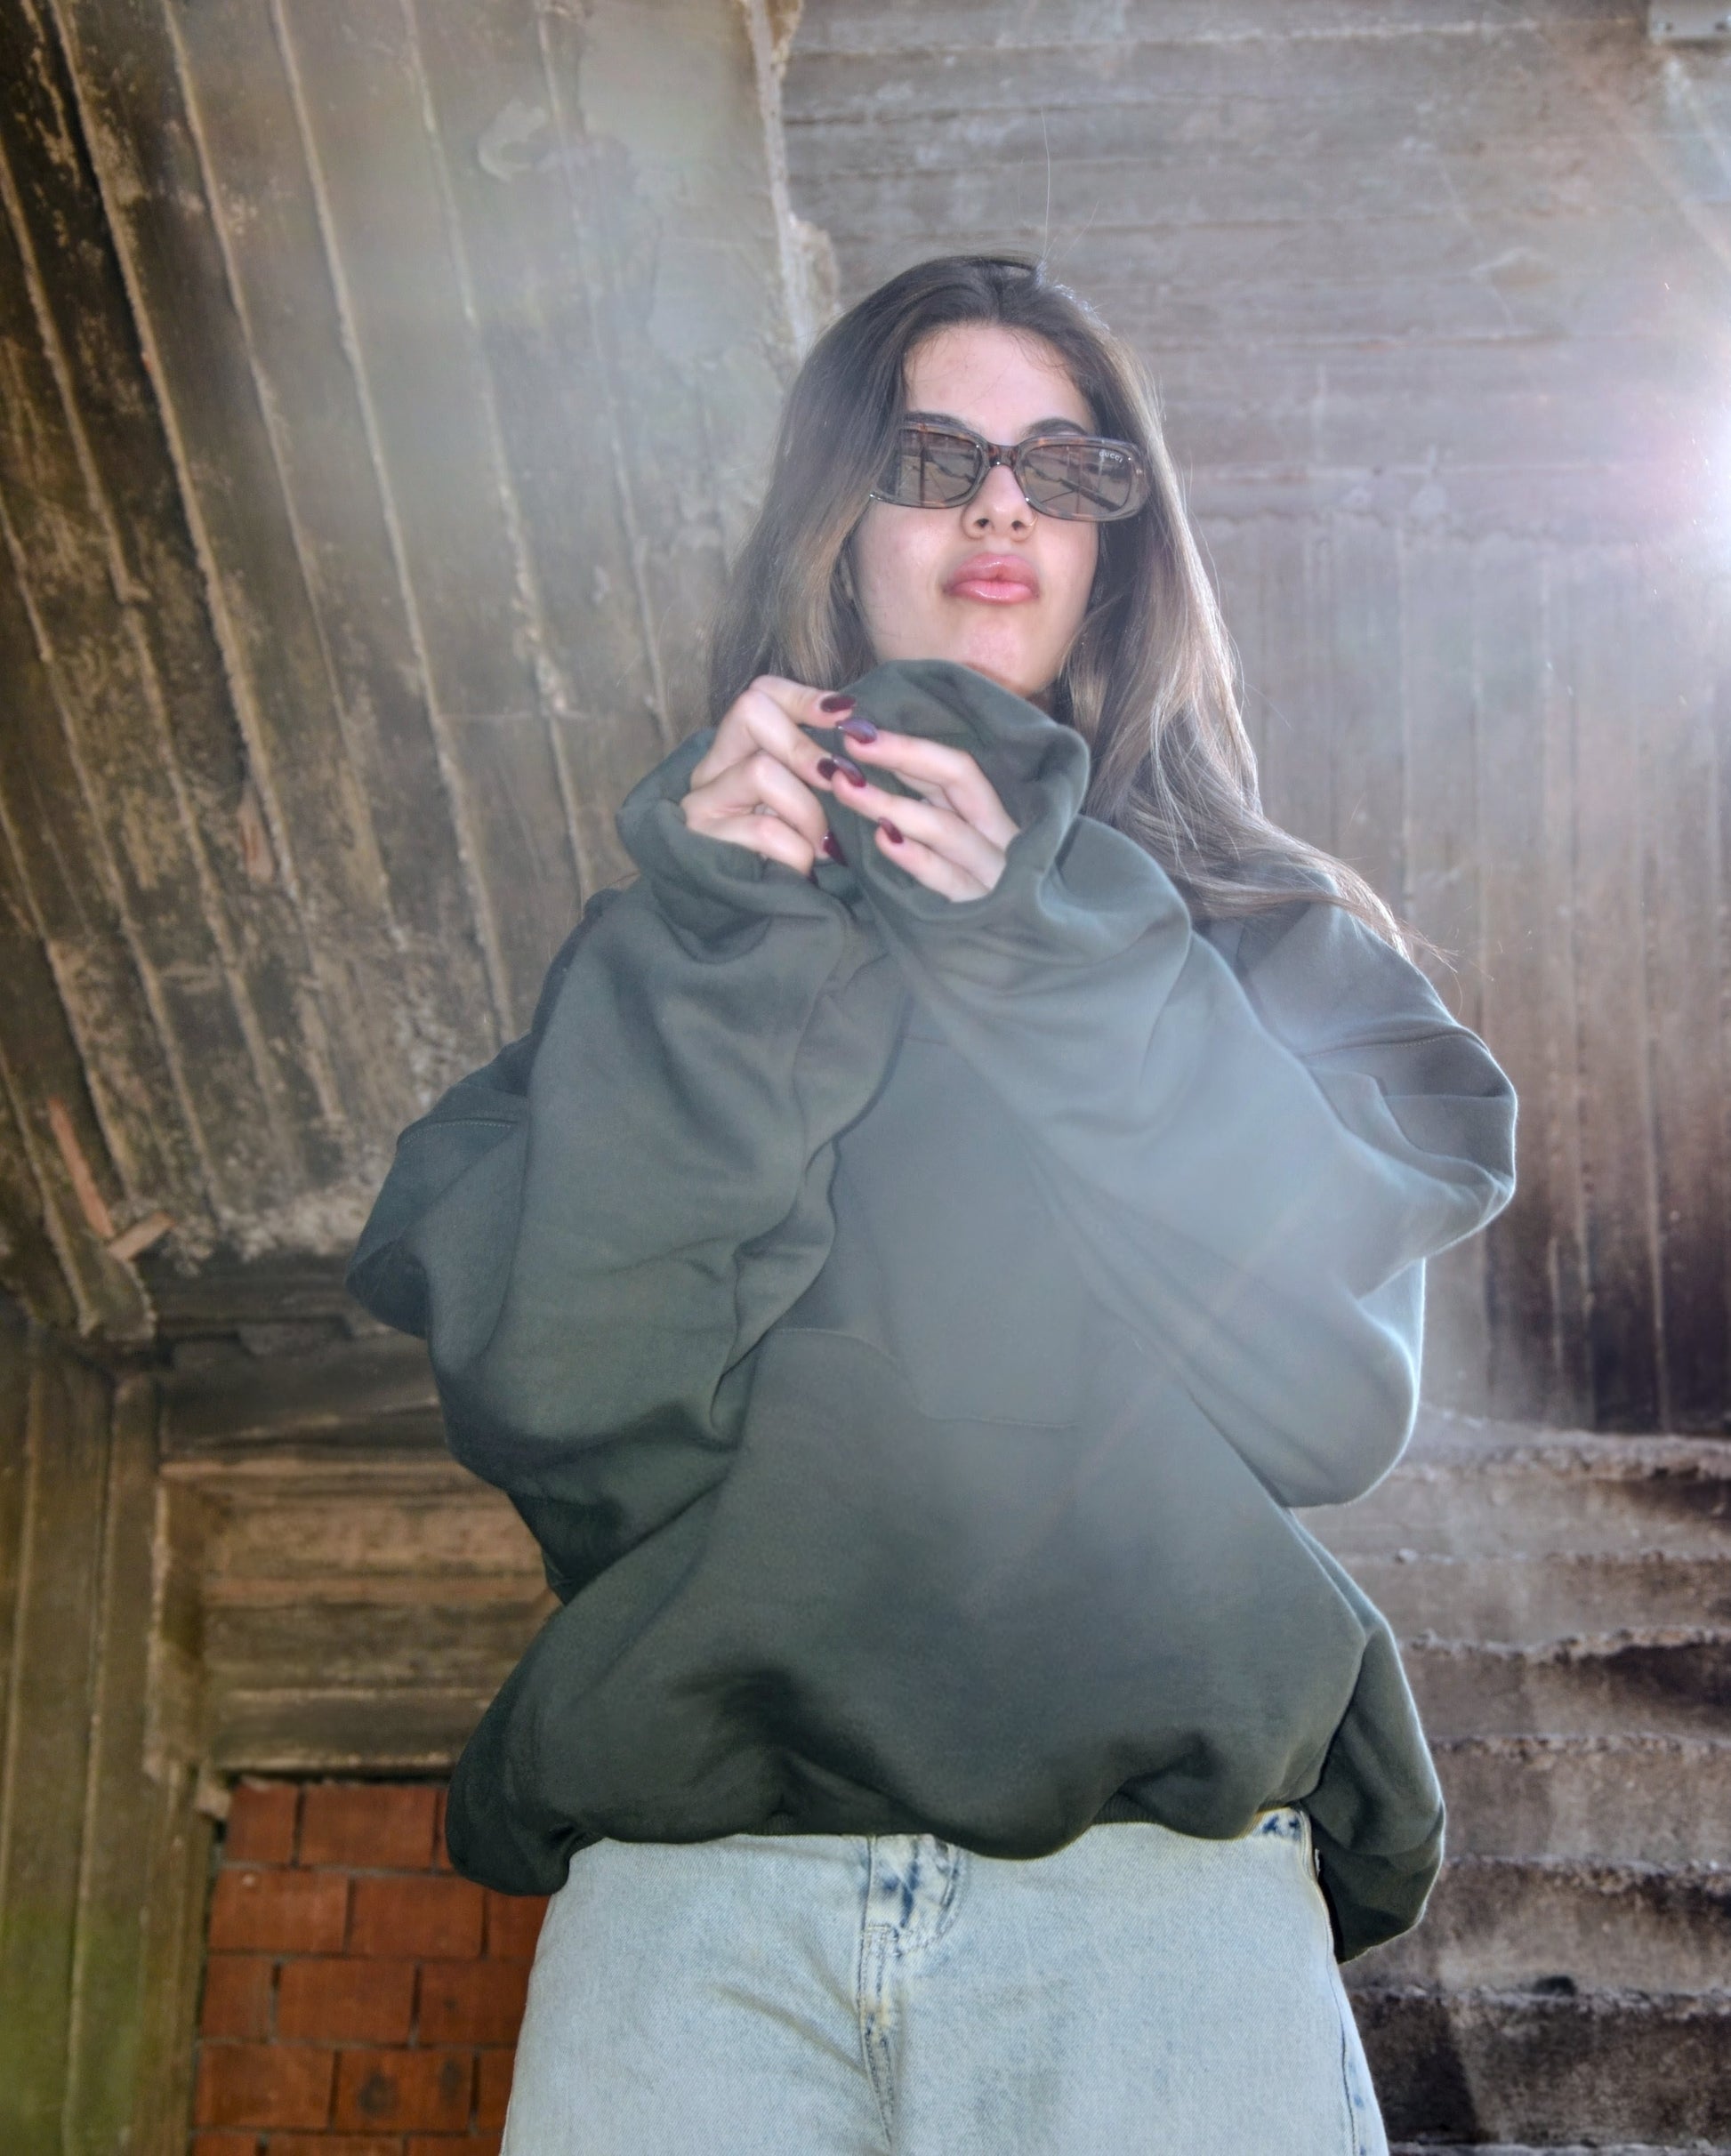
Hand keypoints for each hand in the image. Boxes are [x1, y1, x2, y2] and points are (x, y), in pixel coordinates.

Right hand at [678, 676, 849, 876]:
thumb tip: (862, 730)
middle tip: (840, 783)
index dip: (805, 697)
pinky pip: (764, 831)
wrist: (746, 928)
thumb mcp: (806, 806)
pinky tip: (803, 868)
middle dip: (807, 748)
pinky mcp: (702, 844)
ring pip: (762, 771)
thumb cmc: (789, 860)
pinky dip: (797, 852)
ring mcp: (700, 806)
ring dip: (808, 812)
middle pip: (752, 712)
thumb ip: (820, 769)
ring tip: (822, 844)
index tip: (848, 716)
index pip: (761, 694)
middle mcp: (710, 771)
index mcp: (736, 753)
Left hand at [801, 709, 1019, 901]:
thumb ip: (936, 820)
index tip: (859, 729)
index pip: (955, 768)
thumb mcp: (967, 857)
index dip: (908, 744)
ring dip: (891, 803)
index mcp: (994, 820)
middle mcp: (1001, 839)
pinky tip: (882, 839)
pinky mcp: (984, 913)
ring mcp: (996, 875)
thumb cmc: (986, 912)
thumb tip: (873, 781)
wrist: (1047, 970)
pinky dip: (915, 857)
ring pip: (945, 827)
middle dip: (902, 753)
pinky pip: (947, 879)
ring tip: (845, 787)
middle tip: (850, 740)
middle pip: (957, 778)